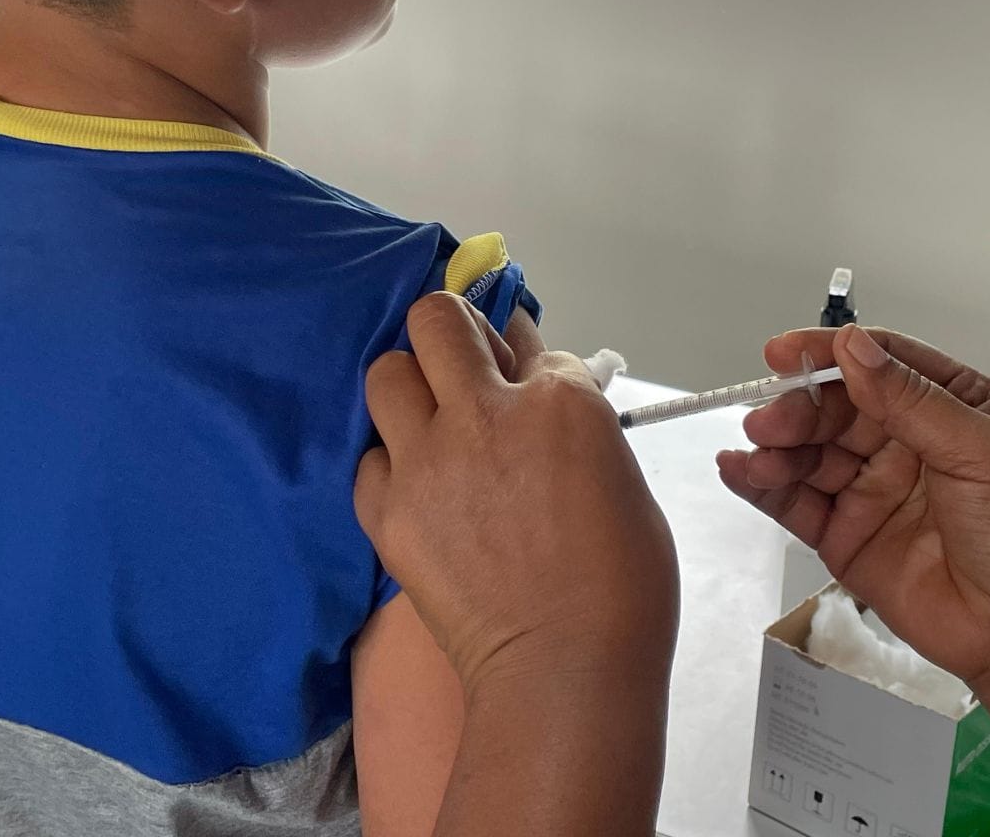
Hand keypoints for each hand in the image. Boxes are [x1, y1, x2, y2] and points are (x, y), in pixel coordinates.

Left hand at [356, 293, 679, 694]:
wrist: (565, 669)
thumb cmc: (619, 584)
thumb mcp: (621, 476)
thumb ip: (574, 421)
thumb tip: (541, 394)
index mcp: (558, 400)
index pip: (531, 341)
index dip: (529, 361)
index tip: (526, 379)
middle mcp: (484, 413)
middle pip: (436, 320)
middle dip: (451, 334)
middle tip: (466, 371)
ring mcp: (427, 460)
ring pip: (386, 374)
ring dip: (410, 389)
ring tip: (434, 428)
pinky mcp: (388, 511)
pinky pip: (367, 459)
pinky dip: (389, 466)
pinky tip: (419, 490)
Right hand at [718, 325, 989, 688]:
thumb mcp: (979, 450)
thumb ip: (908, 399)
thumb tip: (852, 347)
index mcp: (951, 406)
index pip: (880, 363)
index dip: (830, 353)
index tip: (782, 352)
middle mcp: (908, 442)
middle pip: (835, 407)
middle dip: (798, 409)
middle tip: (770, 421)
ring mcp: (874, 489)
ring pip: (810, 452)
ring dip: (776, 446)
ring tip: (758, 453)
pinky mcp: (847, 537)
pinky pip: (796, 502)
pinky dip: (761, 484)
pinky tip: (739, 471)